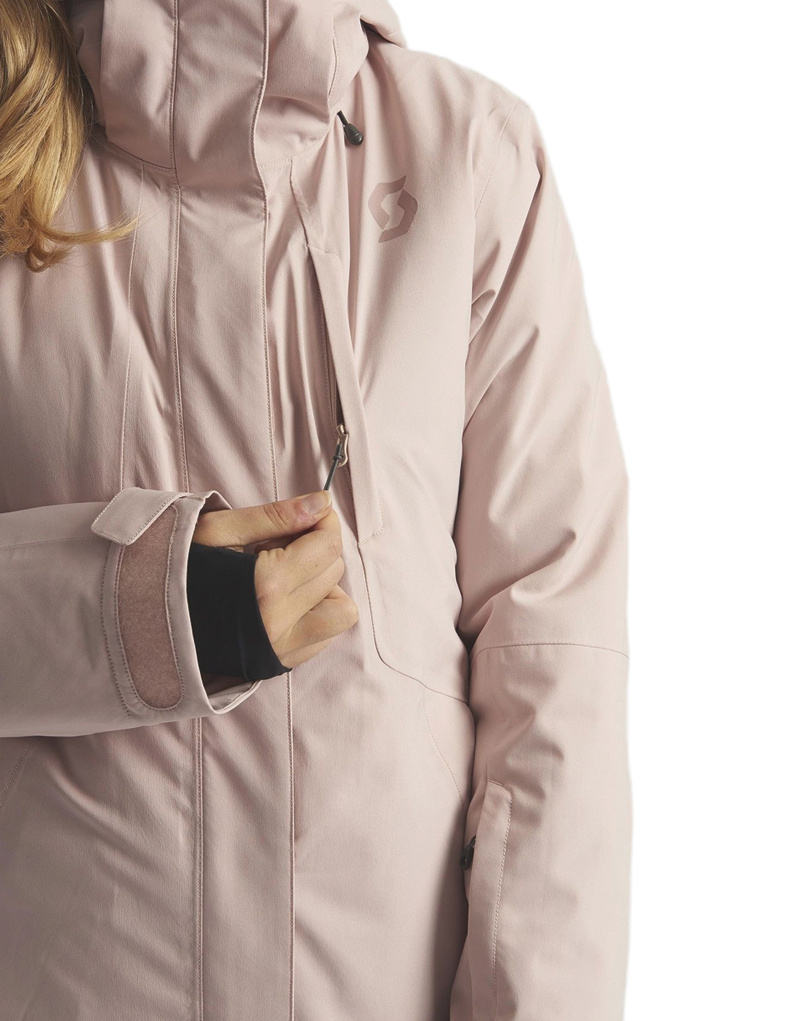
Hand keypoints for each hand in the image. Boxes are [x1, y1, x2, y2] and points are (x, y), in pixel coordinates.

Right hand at [191, 491, 358, 669]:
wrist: (143, 623)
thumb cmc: (175, 569)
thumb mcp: (217, 531)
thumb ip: (274, 516)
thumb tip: (321, 503)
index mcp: (266, 585)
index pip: (326, 546)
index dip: (324, 521)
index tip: (308, 513)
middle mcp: (281, 622)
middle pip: (333, 572)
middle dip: (318, 549)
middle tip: (280, 543)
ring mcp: (282, 648)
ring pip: (341, 611)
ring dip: (325, 587)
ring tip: (288, 576)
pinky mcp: (278, 663)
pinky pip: (325, 637)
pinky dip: (316, 614)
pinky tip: (285, 600)